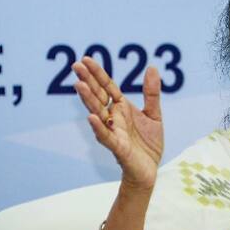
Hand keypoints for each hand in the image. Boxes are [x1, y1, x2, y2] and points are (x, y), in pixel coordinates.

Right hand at [72, 57, 163, 189]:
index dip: (98, 74)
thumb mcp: (153, 114)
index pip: (107, 87)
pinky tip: (92, 117)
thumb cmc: (148, 144)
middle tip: (76, 66)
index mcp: (121, 108)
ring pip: (98, 114)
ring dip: (89, 100)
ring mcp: (113, 132)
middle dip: (88, 82)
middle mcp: (113, 118)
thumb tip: (152, 67)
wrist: (150, 170)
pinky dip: (99, 127)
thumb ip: (151, 92)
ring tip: (79, 85)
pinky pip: (107, 137)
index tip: (86, 59)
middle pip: (99, 97)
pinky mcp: (118, 148)